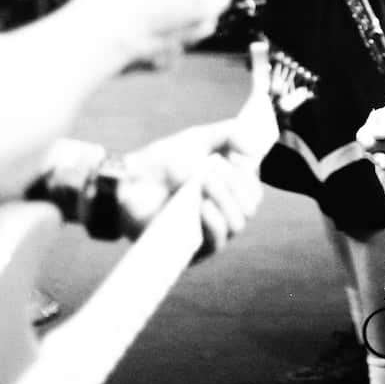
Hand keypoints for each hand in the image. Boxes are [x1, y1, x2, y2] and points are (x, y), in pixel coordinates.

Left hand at [119, 122, 265, 251]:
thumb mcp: (199, 139)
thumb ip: (229, 134)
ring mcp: (208, 231)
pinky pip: (217, 242)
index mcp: (228, 189)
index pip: (253, 191)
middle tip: (213, 171)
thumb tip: (255, 147)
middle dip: (236, 185)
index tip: (234, 160)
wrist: (130, 180)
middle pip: (250, 207)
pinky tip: (203, 205)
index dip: (249, 177)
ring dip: (226, 199)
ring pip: (238, 223)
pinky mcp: (193, 249)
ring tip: (204, 182)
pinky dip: (215, 221)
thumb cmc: (164, 161)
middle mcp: (222, 212)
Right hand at [357, 88, 384, 200]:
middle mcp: (373, 149)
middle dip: (379, 162)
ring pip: (381, 172)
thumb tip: (382, 133)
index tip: (378, 142)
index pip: (364, 139)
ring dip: (384, 180)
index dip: (371, 142)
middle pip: (373, 157)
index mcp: (367, 133)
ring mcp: (384, 160)